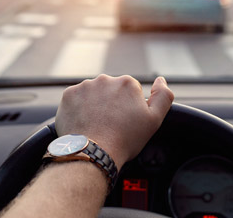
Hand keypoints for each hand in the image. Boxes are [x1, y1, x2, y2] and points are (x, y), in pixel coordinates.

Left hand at [55, 75, 173, 168]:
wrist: (93, 152)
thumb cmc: (124, 140)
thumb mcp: (154, 120)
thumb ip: (163, 96)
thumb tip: (160, 80)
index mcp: (127, 83)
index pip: (129, 91)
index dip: (129, 107)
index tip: (125, 121)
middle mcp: (105, 79)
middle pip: (111, 90)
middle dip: (111, 104)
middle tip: (111, 125)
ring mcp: (85, 86)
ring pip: (93, 94)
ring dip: (95, 105)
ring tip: (96, 125)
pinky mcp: (68, 95)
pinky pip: (76, 99)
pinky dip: (79, 109)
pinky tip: (84, 123)